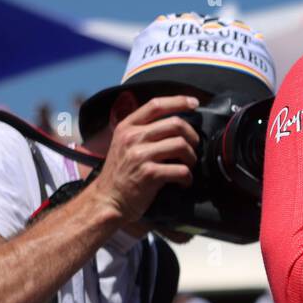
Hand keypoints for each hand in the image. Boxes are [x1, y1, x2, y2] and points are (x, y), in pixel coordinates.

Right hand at [89, 95, 200, 225]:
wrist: (108, 200)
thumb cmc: (120, 173)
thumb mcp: (123, 144)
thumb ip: (143, 130)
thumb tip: (175, 122)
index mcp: (127, 127)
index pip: (156, 105)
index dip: (179, 101)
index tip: (194, 103)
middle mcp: (133, 138)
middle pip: (175, 124)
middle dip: (191, 135)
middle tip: (193, 146)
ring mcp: (140, 155)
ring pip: (181, 145)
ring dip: (192, 157)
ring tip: (188, 165)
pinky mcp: (149, 174)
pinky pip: (181, 169)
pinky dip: (188, 177)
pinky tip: (184, 181)